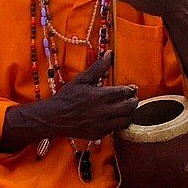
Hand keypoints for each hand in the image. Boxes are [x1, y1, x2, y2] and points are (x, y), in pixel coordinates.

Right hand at [0, 52, 137, 152]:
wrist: (54, 117)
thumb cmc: (67, 96)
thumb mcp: (81, 79)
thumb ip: (98, 67)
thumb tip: (110, 53)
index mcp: (99, 96)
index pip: (124, 92)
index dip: (130, 90)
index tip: (132, 88)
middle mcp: (102, 112)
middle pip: (128, 107)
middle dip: (133, 101)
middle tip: (133, 98)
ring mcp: (101, 124)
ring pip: (125, 120)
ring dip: (129, 113)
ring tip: (126, 108)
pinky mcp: (99, 134)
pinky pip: (115, 129)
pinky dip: (118, 122)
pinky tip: (114, 116)